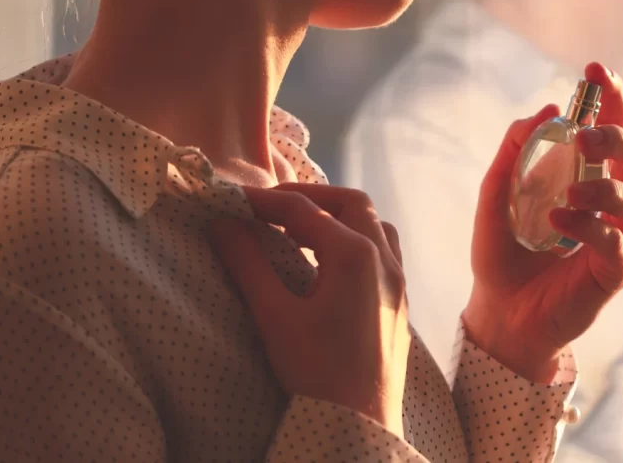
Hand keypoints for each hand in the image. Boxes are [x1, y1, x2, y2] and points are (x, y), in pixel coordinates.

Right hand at [208, 183, 409, 437]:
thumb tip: (223, 224)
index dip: (265, 201)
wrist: (360, 424)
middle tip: (270, 209)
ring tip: (299, 232)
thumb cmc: (317, 374)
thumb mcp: (275, 317)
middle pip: (350, 203)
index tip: (233, 201)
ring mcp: (398, 281)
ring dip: (337, 216)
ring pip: (374, 224)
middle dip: (309, 198)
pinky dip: (356, 239)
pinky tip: (330, 263)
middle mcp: (385, 260)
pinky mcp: (400, 302)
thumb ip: (248, 264)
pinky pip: (385, 251)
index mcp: (356, 256)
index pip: (305, 211)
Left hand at [463, 63, 622, 382]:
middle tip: (584, 136)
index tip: (596, 70)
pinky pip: (616, 241)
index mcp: (588, 176)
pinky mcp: (615, 270)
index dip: (612, 98)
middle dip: (617, 137)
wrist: (499, 311)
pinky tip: (558, 222)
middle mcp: (611, 201)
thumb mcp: (495, 195)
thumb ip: (514, 151)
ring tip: (567, 193)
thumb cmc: (503, 252)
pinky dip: (588, 225)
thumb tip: (545, 110)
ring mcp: (618, 236)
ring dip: (603, 187)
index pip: (611, 129)